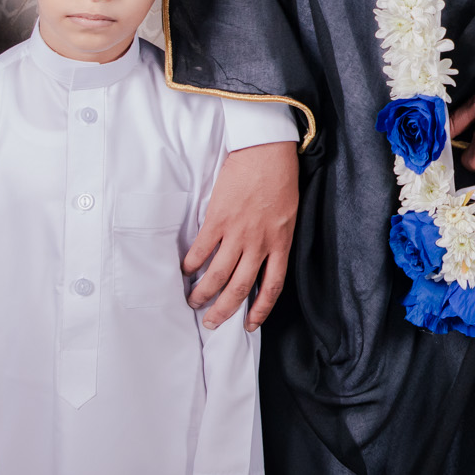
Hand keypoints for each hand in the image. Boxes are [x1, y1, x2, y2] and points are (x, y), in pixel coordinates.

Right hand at [185, 141, 297, 331]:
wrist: (266, 150)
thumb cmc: (280, 178)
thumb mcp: (288, 215)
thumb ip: (275, 239)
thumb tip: (259, 259)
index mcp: (281, 242)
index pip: (273, 286)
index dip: (261, 310)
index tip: (250, 325)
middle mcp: (260, 243)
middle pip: (241, 287)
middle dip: (224, 310)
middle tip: (212, 322)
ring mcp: (238, 232)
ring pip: (218, 274)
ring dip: (203, 292)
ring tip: (193, 300)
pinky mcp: (218, 218)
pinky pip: (202, 249)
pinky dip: (192, 263)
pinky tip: (186, 270)